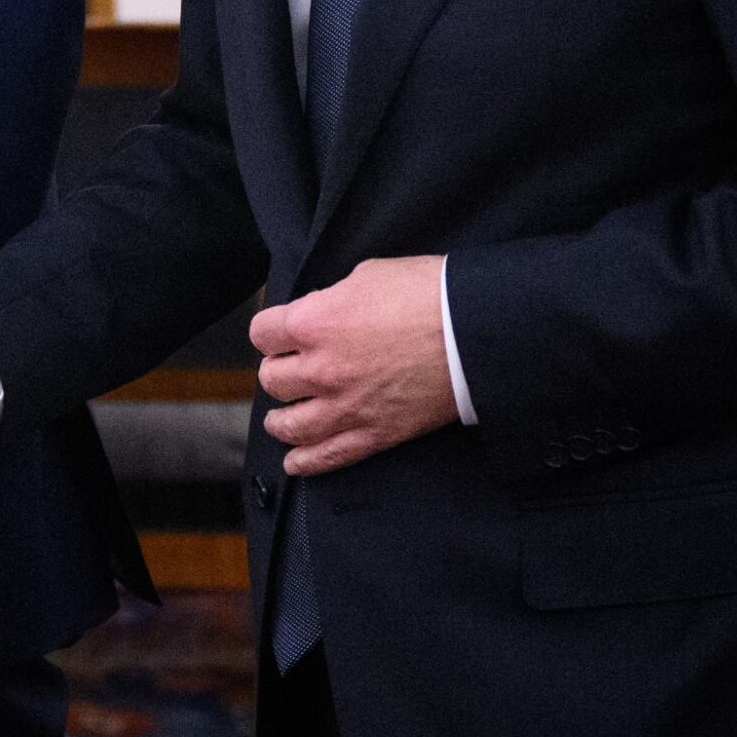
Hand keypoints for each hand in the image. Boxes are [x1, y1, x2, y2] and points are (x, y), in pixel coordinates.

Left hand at [250, 255, 457, 476]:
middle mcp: (321, 368)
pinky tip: (294, 461)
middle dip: (278, 371)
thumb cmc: (427, 294)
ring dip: (280, 420)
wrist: (473, 331)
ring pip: (289, 424)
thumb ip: (332, 299)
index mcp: (314, 322)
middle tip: (290, 369)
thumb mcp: (367, 275)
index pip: (262, 334)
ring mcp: (346, 406)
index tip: (278, 334)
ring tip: (282, 418)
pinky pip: (326, 456)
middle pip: (271, 380)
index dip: (271, 332)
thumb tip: (322, 313)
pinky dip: (305, 462)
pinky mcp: (373, 434)